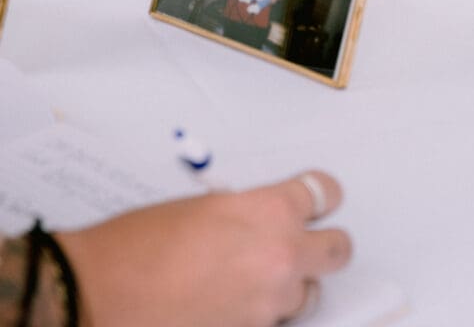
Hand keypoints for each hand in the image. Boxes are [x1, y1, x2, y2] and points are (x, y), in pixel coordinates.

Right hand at [56, 170, 350, 326]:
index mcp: (268, 210)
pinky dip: (261, 315)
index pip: (323, 193)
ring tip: (258, 280)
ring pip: (308, 293)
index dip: (323, 195)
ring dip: (290, 286)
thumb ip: (246, 213)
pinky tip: (233, 305)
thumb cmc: (139, 244)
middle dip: (324, 244)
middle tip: (309, 243)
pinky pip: (274, 324)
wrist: (102, 293)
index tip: (321, 199)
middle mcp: (280, 256)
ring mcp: (269, 305)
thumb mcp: (202, 206)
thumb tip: (258, 223)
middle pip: (337, 249)